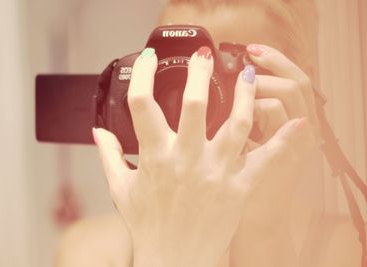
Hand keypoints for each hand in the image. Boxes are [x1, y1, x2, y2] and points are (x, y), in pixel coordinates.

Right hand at [93, 46, 313, 266]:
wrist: (173, 261)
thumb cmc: (147, 226)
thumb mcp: (120, 190)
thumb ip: (108, 156)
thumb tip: (97, 131)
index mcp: (154, 157)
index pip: (142, 105)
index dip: (144, 75)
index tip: (150, 60)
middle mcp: (185, 160)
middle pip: (193, 104)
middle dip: (199, 73)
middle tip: (204, 55)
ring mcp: (215, 173)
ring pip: (236, 124)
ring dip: (245, 95)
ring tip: (248, 74)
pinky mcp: (238, 189)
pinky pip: (265, 160)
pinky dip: (284, 140)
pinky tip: (298, 122)